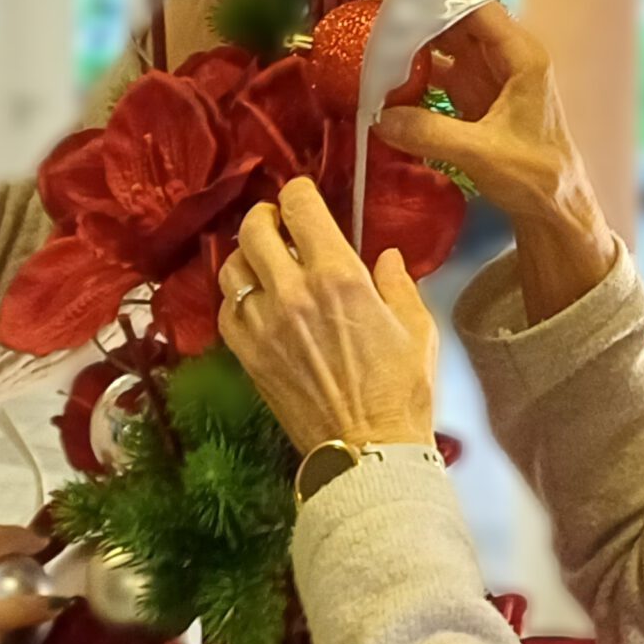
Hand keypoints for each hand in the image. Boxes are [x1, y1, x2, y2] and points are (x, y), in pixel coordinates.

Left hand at [217, 176, 437, 453]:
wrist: (367, 451)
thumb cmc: (402, 391)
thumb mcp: (417, 328)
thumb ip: (398, 284)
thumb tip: (386, 258)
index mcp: (338, 276)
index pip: (300, 207)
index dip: (298, 192)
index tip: (304, 197)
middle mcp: (292, 292)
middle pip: (254, 228)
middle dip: (266, 215)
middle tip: (278, 223)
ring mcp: (262, 325)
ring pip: (232, 267)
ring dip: (246, 256)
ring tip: (263, 262)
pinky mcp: (247, 355)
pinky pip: (226, 310)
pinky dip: (236, 298)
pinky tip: (255, 303)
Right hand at [373, 3, 618, 320]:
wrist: (555, 211)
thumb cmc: (536, 177)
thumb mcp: (481, 154)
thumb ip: (431, 133)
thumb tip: (380, 118)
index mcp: (521, 58)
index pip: (475, 8)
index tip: (393, 1)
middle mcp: (506, 60)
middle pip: (455, 23)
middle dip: (415, 21)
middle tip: (370, 22)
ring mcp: (491, 80)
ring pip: (445, 49)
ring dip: (412, 50)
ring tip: (371, 50)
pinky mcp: (477, 102)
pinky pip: (440, 78)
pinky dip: (415, 79)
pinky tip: (387, 85)